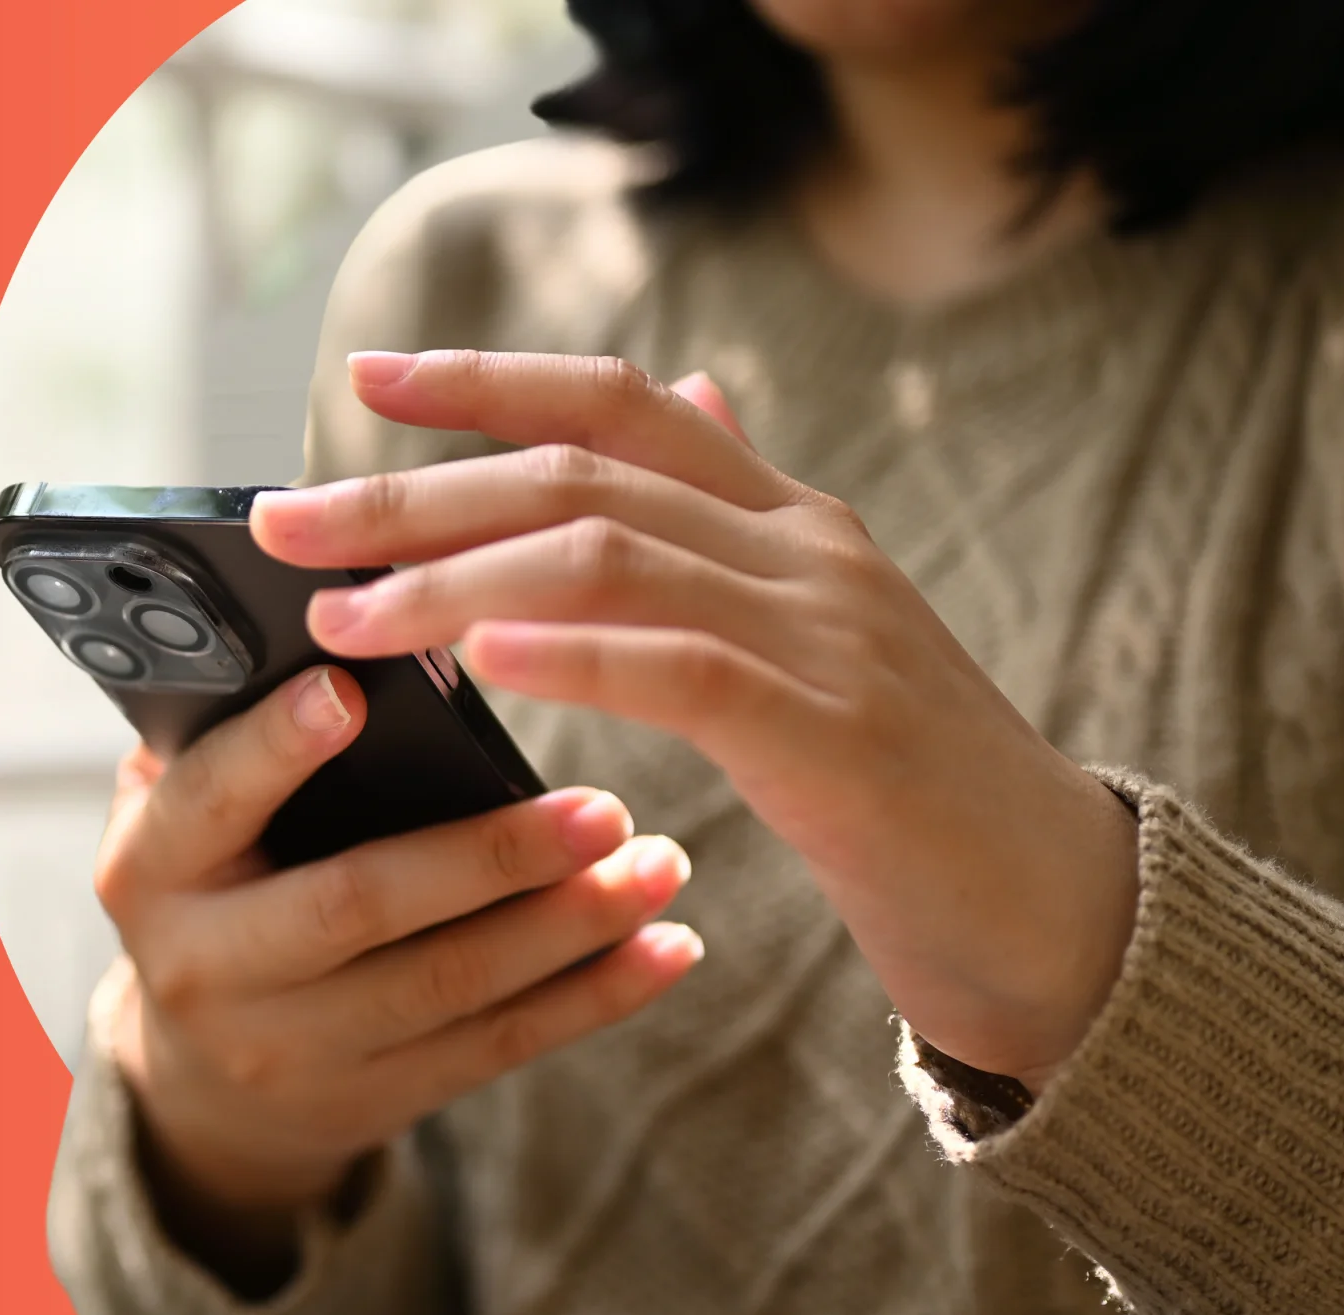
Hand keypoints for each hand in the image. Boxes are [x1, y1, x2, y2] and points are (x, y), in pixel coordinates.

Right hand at [93, 664, 697, 1288]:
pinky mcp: (379, 1097)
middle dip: (488, 855)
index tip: (351, 691)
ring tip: (658, 862)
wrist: (209, 1085)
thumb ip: (230, 734)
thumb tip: (339, 614)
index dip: (275, 750)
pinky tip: (668, 947)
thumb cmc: (218, 884)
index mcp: (150, 868)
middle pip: (358, 905)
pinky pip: (500, 1045)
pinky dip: (596, 996)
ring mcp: (296, 1045)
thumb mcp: (186, 815)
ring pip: (450, 985)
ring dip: (569, 925)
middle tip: (602, 805)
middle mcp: (209, 965)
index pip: (209, 801)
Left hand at [249, 350, 1137, 1091]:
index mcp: (795, 519)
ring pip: (609, 554)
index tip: (368, 381)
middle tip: (288, 523)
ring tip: (345, 613)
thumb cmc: (911, 785)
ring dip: (454, 578)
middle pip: (583, 470)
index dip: (492, 378)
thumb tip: (691, 389)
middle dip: (417, 491)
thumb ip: (744, 518)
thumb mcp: (825, 627)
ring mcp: (828, 633)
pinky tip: (480, 657)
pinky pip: (683, 667)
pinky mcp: (837, 735)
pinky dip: (572, 652)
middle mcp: (807, 549)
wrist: (1055, 906)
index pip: (626, 402)